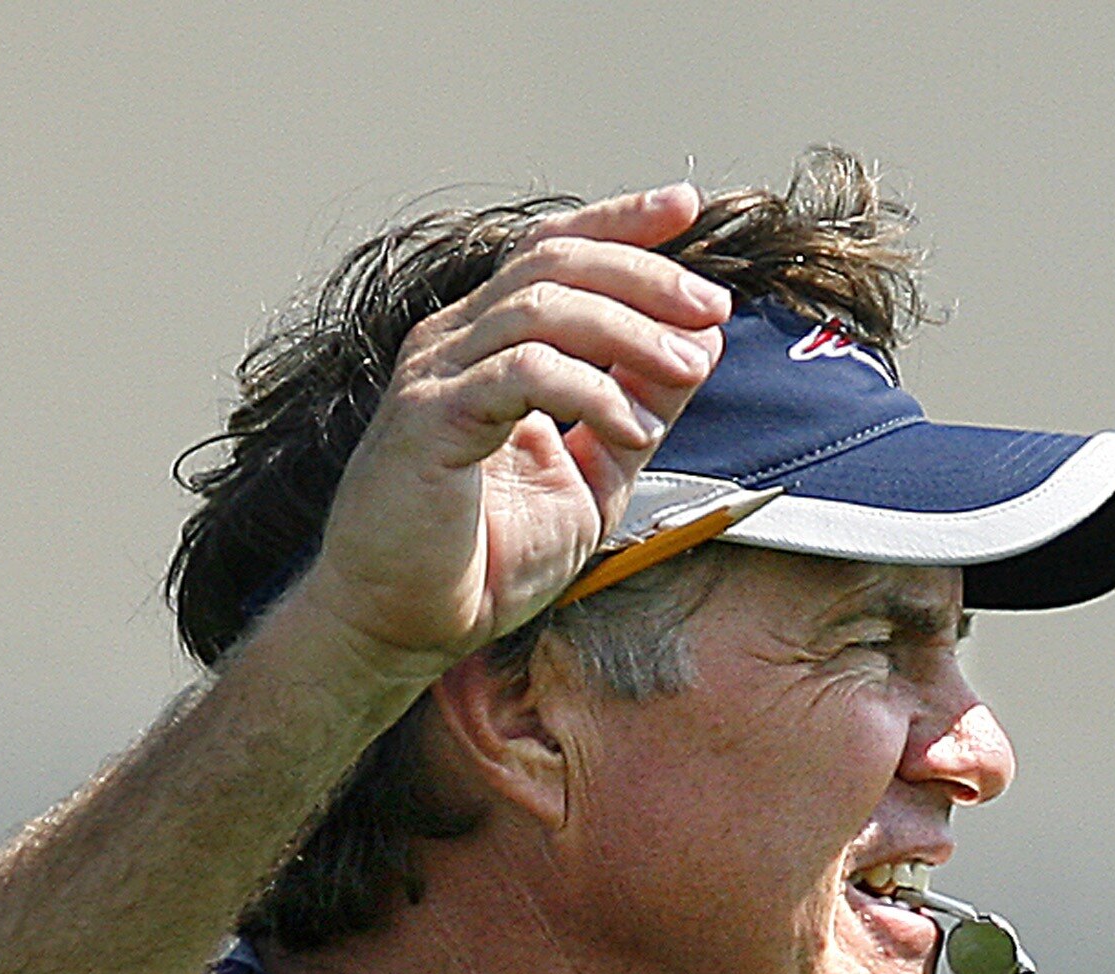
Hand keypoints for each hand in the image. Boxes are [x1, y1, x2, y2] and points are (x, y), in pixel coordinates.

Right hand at [293, 182, 733, 675]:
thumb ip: (638, 411)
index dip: (619, 222)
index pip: (553, 252)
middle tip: (710, 306)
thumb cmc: (483, 557)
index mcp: (484, 343)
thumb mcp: (591, 477)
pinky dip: (590, 390)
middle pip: (554, 262)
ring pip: (542, 305)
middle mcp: (453, 342)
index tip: (687, 208)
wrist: (404, 625)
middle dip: (644, 274)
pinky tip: (633, 428)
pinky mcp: (431, 420)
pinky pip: (522, 373)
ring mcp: (435, 375)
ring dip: (629, 330)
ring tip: (688, 367)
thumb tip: (700, 347)